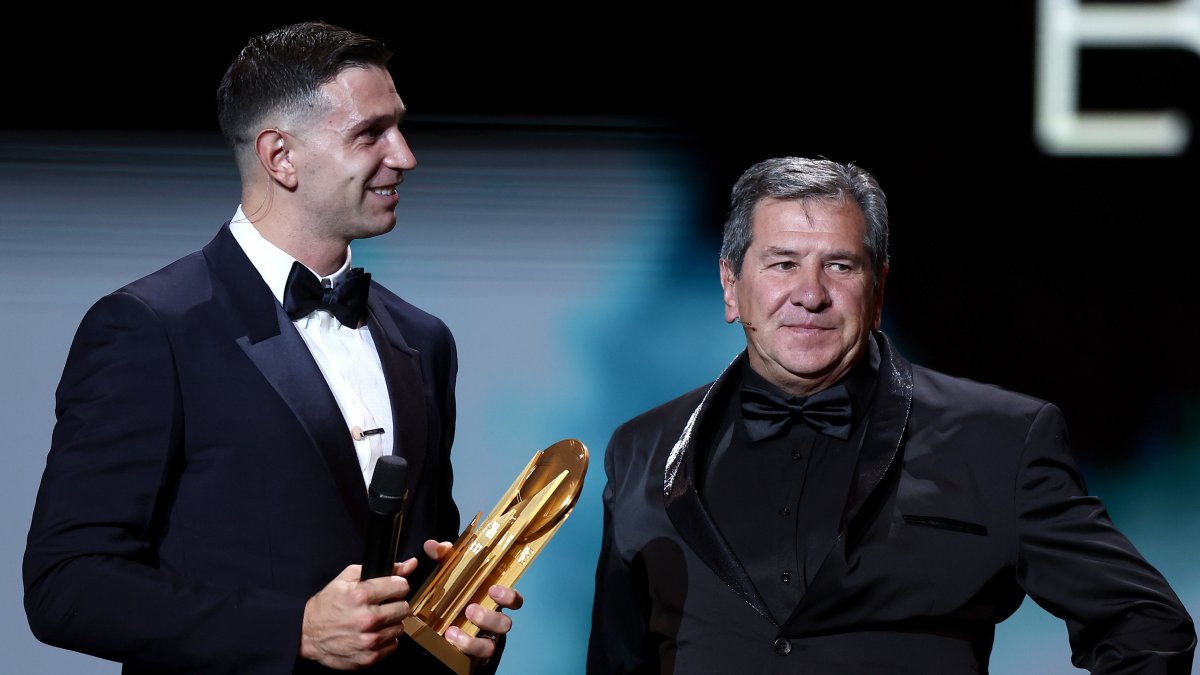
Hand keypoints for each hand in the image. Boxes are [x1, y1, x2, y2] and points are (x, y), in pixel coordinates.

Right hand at [299, 558, 418, 669]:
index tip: (392, 589)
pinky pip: (393, 645)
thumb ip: (381, 569)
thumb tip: (410, 564)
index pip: (401, 586)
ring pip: (400, 627)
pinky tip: (373, 633)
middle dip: (396, 604)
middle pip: (404, 608)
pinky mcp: (368, 657)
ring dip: (391, 623)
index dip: (397, 585)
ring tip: (376, 620)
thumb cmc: (327, 605)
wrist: (307, 634)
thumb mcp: (347, 578)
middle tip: (384, 605)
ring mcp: (368, 640)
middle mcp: (367, 619)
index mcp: (361, 596)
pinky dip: (386, 639)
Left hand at [423, 540, 524, 661]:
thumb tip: (432, 545)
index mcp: (491, 602)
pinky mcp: (472, 657)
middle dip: (489, 617)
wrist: (437, 630)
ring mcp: (483, 642)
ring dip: (473, 639)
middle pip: (506, 623)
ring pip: (490, 645)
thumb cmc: (452, 597)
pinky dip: (462, 648)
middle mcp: (492, 623)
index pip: (513, 600)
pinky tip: (449, 639)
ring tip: (452, 630)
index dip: (509, 596)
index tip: (493, 589)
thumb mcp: (447, 575)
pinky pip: (475, 658)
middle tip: (470, 609)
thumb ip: (442, 559)